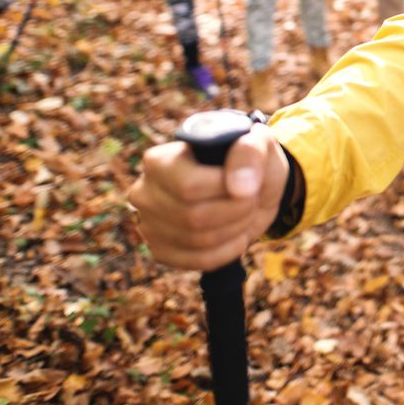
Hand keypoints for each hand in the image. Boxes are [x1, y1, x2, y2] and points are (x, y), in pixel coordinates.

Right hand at [128, 125, 288, 271]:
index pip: (188, 186)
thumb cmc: (249, 160)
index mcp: (159, 160)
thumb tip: (239, 189)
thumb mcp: (258, 143)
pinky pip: (197, 261)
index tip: (249, 183)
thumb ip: (250, 153)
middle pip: (194, 217)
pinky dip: (227, 251)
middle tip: (252, 199)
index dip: (227, 190)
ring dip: (236, 230)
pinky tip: (237, 235)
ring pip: (198, 241)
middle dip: (237, 211)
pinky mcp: (161, 250)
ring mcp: (149, 224)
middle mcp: (145, 192)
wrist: (249, 187)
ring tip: (245, 213)